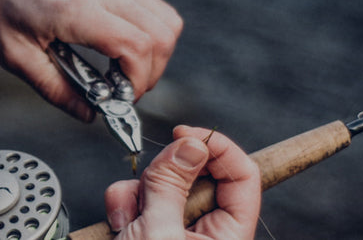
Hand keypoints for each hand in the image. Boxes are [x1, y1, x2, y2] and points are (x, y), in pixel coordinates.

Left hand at [0, 0, 181, 121]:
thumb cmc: (1, 3)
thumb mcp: (16, 56)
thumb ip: (54, 89)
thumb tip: (87, 113)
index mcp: (76, 10)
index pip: (135, 46)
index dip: (136, 81)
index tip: (120, 98)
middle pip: (160, 36)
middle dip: (150, 74)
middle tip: (123, 91)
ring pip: (166, 21)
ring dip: (156, 55)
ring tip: (126, 72)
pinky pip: (155, 9)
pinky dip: (153, 35)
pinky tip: (125, 50)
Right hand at [104, 126, 260, 238]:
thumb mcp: (158, 233)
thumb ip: (171, 186)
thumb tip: (190, 145)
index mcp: (226, 235)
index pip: (242, 175)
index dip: (217, 147)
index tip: (185, 134)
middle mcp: (205, 229)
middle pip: (193, 173)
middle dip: (161, 176)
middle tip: (148, 191)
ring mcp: (176, 228)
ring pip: (160, 184)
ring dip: (136, 196)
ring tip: (128, 224)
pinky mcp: (149, 230)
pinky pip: (138, 199)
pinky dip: (123, 207)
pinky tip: (119, 227)